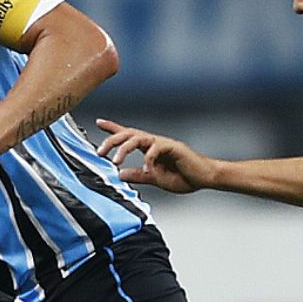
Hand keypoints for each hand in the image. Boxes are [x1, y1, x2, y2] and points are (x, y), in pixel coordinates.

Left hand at [95, 117, 216, 193]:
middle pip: (129, 133)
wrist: (205, 178)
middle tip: (100, 152)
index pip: (128, 134)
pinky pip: (156, 148)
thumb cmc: (184, 177)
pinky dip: (149, 158)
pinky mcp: (174, 147)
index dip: (113, 128)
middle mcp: (154, 142)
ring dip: (124, 148)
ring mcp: (164, 143)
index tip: (98, 122)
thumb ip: (139, 176)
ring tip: (116, 160)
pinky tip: (149, 169)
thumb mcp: (155, 179)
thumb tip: (120, 174)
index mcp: (149, 148)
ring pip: (139, 137)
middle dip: (112, 140)